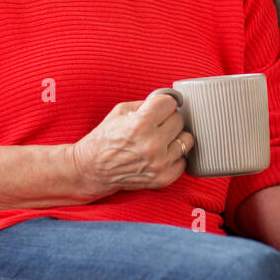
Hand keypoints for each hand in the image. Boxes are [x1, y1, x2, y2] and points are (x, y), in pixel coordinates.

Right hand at [67, 93, 192, 200]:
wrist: (93, 169)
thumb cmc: (106, 138)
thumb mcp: (120, 111)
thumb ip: (146, 103)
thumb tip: (169, 100)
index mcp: (140, 125)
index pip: (170, 103)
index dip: (163, 103)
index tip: (158, 107)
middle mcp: (152, 145)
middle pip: (179, 120)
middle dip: (167, 119)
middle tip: (155, 124)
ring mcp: (160, 164)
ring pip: (186, 140)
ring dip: (174, 138)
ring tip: (159, 139)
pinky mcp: (164, 178)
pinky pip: (183, 160)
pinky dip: (174, 156)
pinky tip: (160, 154)